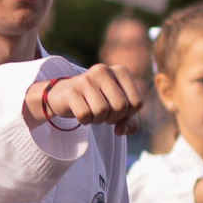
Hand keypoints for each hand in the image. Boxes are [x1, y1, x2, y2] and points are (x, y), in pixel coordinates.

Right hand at [31, 65, 147, 132]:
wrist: (65, 94)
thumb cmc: (98, 101)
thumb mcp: (119, 110)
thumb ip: (129, 123)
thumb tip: (120, 131)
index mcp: (120, 71)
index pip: (137, 102)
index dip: (128, 114)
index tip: (116, 110)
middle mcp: (104, 70)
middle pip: (121, 106)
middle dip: (113, 118)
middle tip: (104, 114)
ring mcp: (86, 79)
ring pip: (102, 111)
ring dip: (98, 120)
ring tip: (93, 113)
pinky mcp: (72, 91)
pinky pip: (84, 115)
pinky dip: (84, 120)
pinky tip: (81, 113)